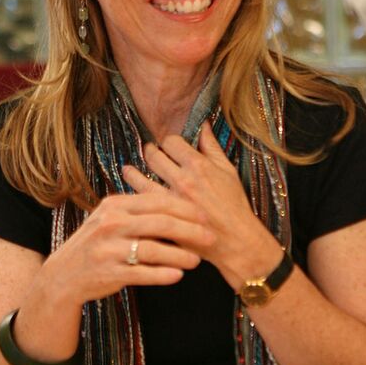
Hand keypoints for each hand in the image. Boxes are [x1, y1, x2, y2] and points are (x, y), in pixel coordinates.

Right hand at [43, 190, 213, 302]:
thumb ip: (136, 208)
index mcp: (115, 205)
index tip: (204, 215)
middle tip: (210, 237)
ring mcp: (109, 249)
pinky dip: (163, 275)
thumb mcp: (109, 217)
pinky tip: (178, 275)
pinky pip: (143, 274)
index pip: (157, 201)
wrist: (64, 275)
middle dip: (190, 230)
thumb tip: (176, 200)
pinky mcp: (110, 273)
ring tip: (197, 260)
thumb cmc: (96, 243)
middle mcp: (111, 224)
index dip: (184, 208)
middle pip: (160, 223)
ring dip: (180, 255)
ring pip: (154, 250)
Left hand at [122, 122, 281, 289]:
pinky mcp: (165, 217)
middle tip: (148, 153)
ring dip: (133, 172)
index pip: (171, 142)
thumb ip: (212, 147)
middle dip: (150, 152)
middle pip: (154, 156)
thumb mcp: (228, 171)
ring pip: (141, 177)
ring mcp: (171, 199)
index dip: (168, 142)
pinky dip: (133, 193)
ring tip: (129, 169)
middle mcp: (183, 179)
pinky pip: (141, 200)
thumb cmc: (235, 204)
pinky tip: (129, 192)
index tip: (167, 146)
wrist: (236, 239)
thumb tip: (204, 125)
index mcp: (199, 165)